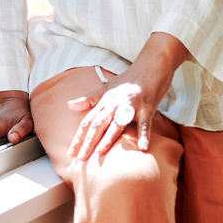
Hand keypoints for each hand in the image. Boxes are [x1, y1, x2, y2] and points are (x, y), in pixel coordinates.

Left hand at [66, 33, 189, 160]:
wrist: (152, 64)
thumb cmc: (130, 79)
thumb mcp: (108, 87)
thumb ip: (90, 98)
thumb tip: (69, 105)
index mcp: (106, 100)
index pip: (88, 121)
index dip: (79, 137)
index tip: (70, 153)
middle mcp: (116, 103)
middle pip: (99, 123)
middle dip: (88, 141)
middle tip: (80, 159)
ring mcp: (132, 105)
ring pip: (118, 123)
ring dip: (108, 138)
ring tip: (100, 153)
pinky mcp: (147, 106)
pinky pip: (145, 123)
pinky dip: (144, 135)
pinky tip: (142, 149)